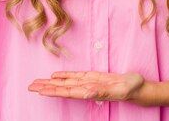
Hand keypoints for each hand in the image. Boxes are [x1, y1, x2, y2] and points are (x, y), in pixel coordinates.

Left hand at [28, 71, 144, 102]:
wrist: (138, 88)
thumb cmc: (131, 89)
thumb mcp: (120, 89)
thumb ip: (105, 91)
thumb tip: (88, 92)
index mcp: (91, 92)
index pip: (68, 92)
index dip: (54, 91)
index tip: (41, 91)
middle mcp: (86, 89)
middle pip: (63, 88)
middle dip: (46, 88)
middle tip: (30, 87)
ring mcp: (89, 83)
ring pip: (66, 82)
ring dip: (51, 82)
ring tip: (37, 82)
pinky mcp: (93, 77)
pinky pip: (75, 76)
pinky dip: (64, 75)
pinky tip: (55, 76)